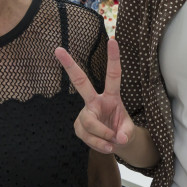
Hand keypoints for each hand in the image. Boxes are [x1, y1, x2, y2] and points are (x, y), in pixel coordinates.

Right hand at [54, 37, 133, 153]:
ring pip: (89, 123)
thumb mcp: (129, 132)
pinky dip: (98, 144)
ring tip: (112, 144)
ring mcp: (85, 113)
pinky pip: (87, 137)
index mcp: (111, 97)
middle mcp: (95, 101)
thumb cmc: (122, 130)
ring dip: (102, 136)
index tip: (112, 40)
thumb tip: (118, 137)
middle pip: (81, 82)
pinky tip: (105, 146)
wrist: (116, 142)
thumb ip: (125, 134)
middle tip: (58, 49)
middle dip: (70, 66)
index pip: (113, 75)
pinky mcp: (79, 126)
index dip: (113, 59)